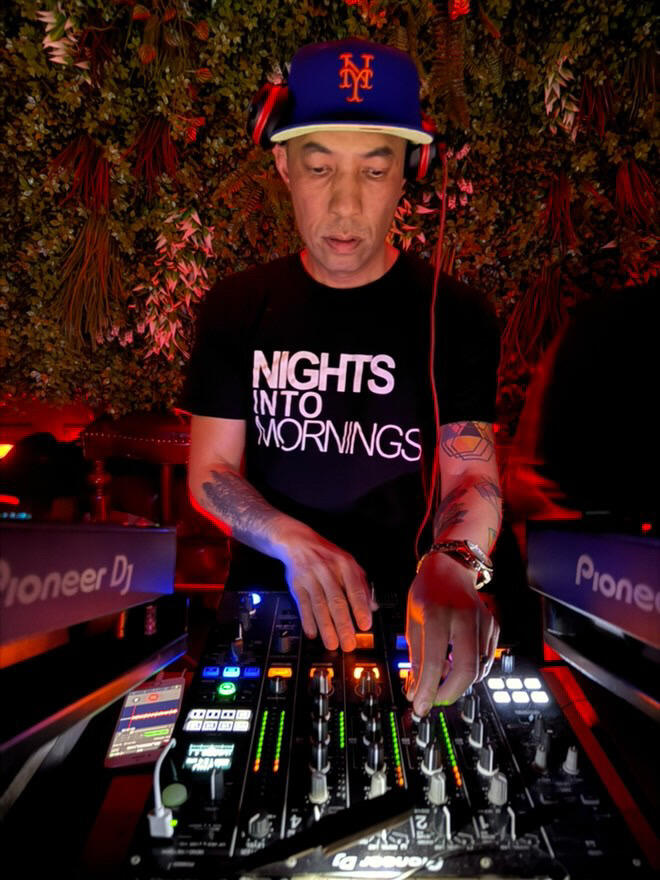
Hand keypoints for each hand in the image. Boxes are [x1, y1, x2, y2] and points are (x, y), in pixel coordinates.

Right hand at [270, 516, 374, 651]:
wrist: (298, 542)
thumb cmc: (327, 556)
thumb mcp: (348, 564)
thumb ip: (361, 584)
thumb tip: (373, 607)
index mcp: (345, 564)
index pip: (355, 589)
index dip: (360, 608)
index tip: (365, 625)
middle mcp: (328, 570)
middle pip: (337, 600)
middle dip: (343, 624)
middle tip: (349, 643)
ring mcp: (311, 577)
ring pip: (319, 605)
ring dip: (326, 627)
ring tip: (332, 644)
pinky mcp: (296, 584)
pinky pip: (303, 605)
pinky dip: (307, 620)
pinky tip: (313, 633)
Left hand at [405, 552, 498, 714]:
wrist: (452, 568)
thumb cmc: (428, 591)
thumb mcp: (413, 621)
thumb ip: (415, 657)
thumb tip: (415, 689)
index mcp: (437, 614)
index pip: (434, 662)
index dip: (427, 690)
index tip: (420, 706)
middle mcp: (464, 618)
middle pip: (466, 670)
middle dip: (450, 693)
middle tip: (435, 699)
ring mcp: (483, 622)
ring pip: (478, 668)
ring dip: (459, 680)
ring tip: (442, 672)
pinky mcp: (493, 627)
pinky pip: (484, 659)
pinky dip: (470, 667)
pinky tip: (456, 659)